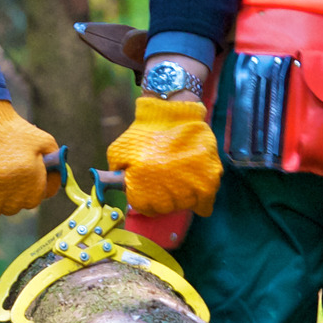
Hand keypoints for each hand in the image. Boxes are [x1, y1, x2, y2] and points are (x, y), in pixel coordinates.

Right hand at [0, 100, 60, 217]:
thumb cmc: (13, 129)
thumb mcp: (43, 141)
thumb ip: (56, 165)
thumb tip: (56, 186)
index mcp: (30, 175)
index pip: (33, 201)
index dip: (27, 191)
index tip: (19, 182)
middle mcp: (10, 185)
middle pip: (12, 208)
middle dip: (9, 196)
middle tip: (1, 177)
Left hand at [109, 93, 220, 217]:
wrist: (172, 114)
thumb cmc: (144, 134)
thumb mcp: (119, 153)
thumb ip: (116, 176)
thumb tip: (113, 190)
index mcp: (142, 194)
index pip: (147, 209)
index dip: (149, 196)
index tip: (151, 184)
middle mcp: (166, 197)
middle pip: (168, 208)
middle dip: (167, 194)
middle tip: (167, 175)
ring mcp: (189, 191)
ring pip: (187, 204)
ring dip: (185, 193)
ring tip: (181, 172)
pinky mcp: (209, 182)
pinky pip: (205, 204)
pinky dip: (202, 198)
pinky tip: (196, 183)